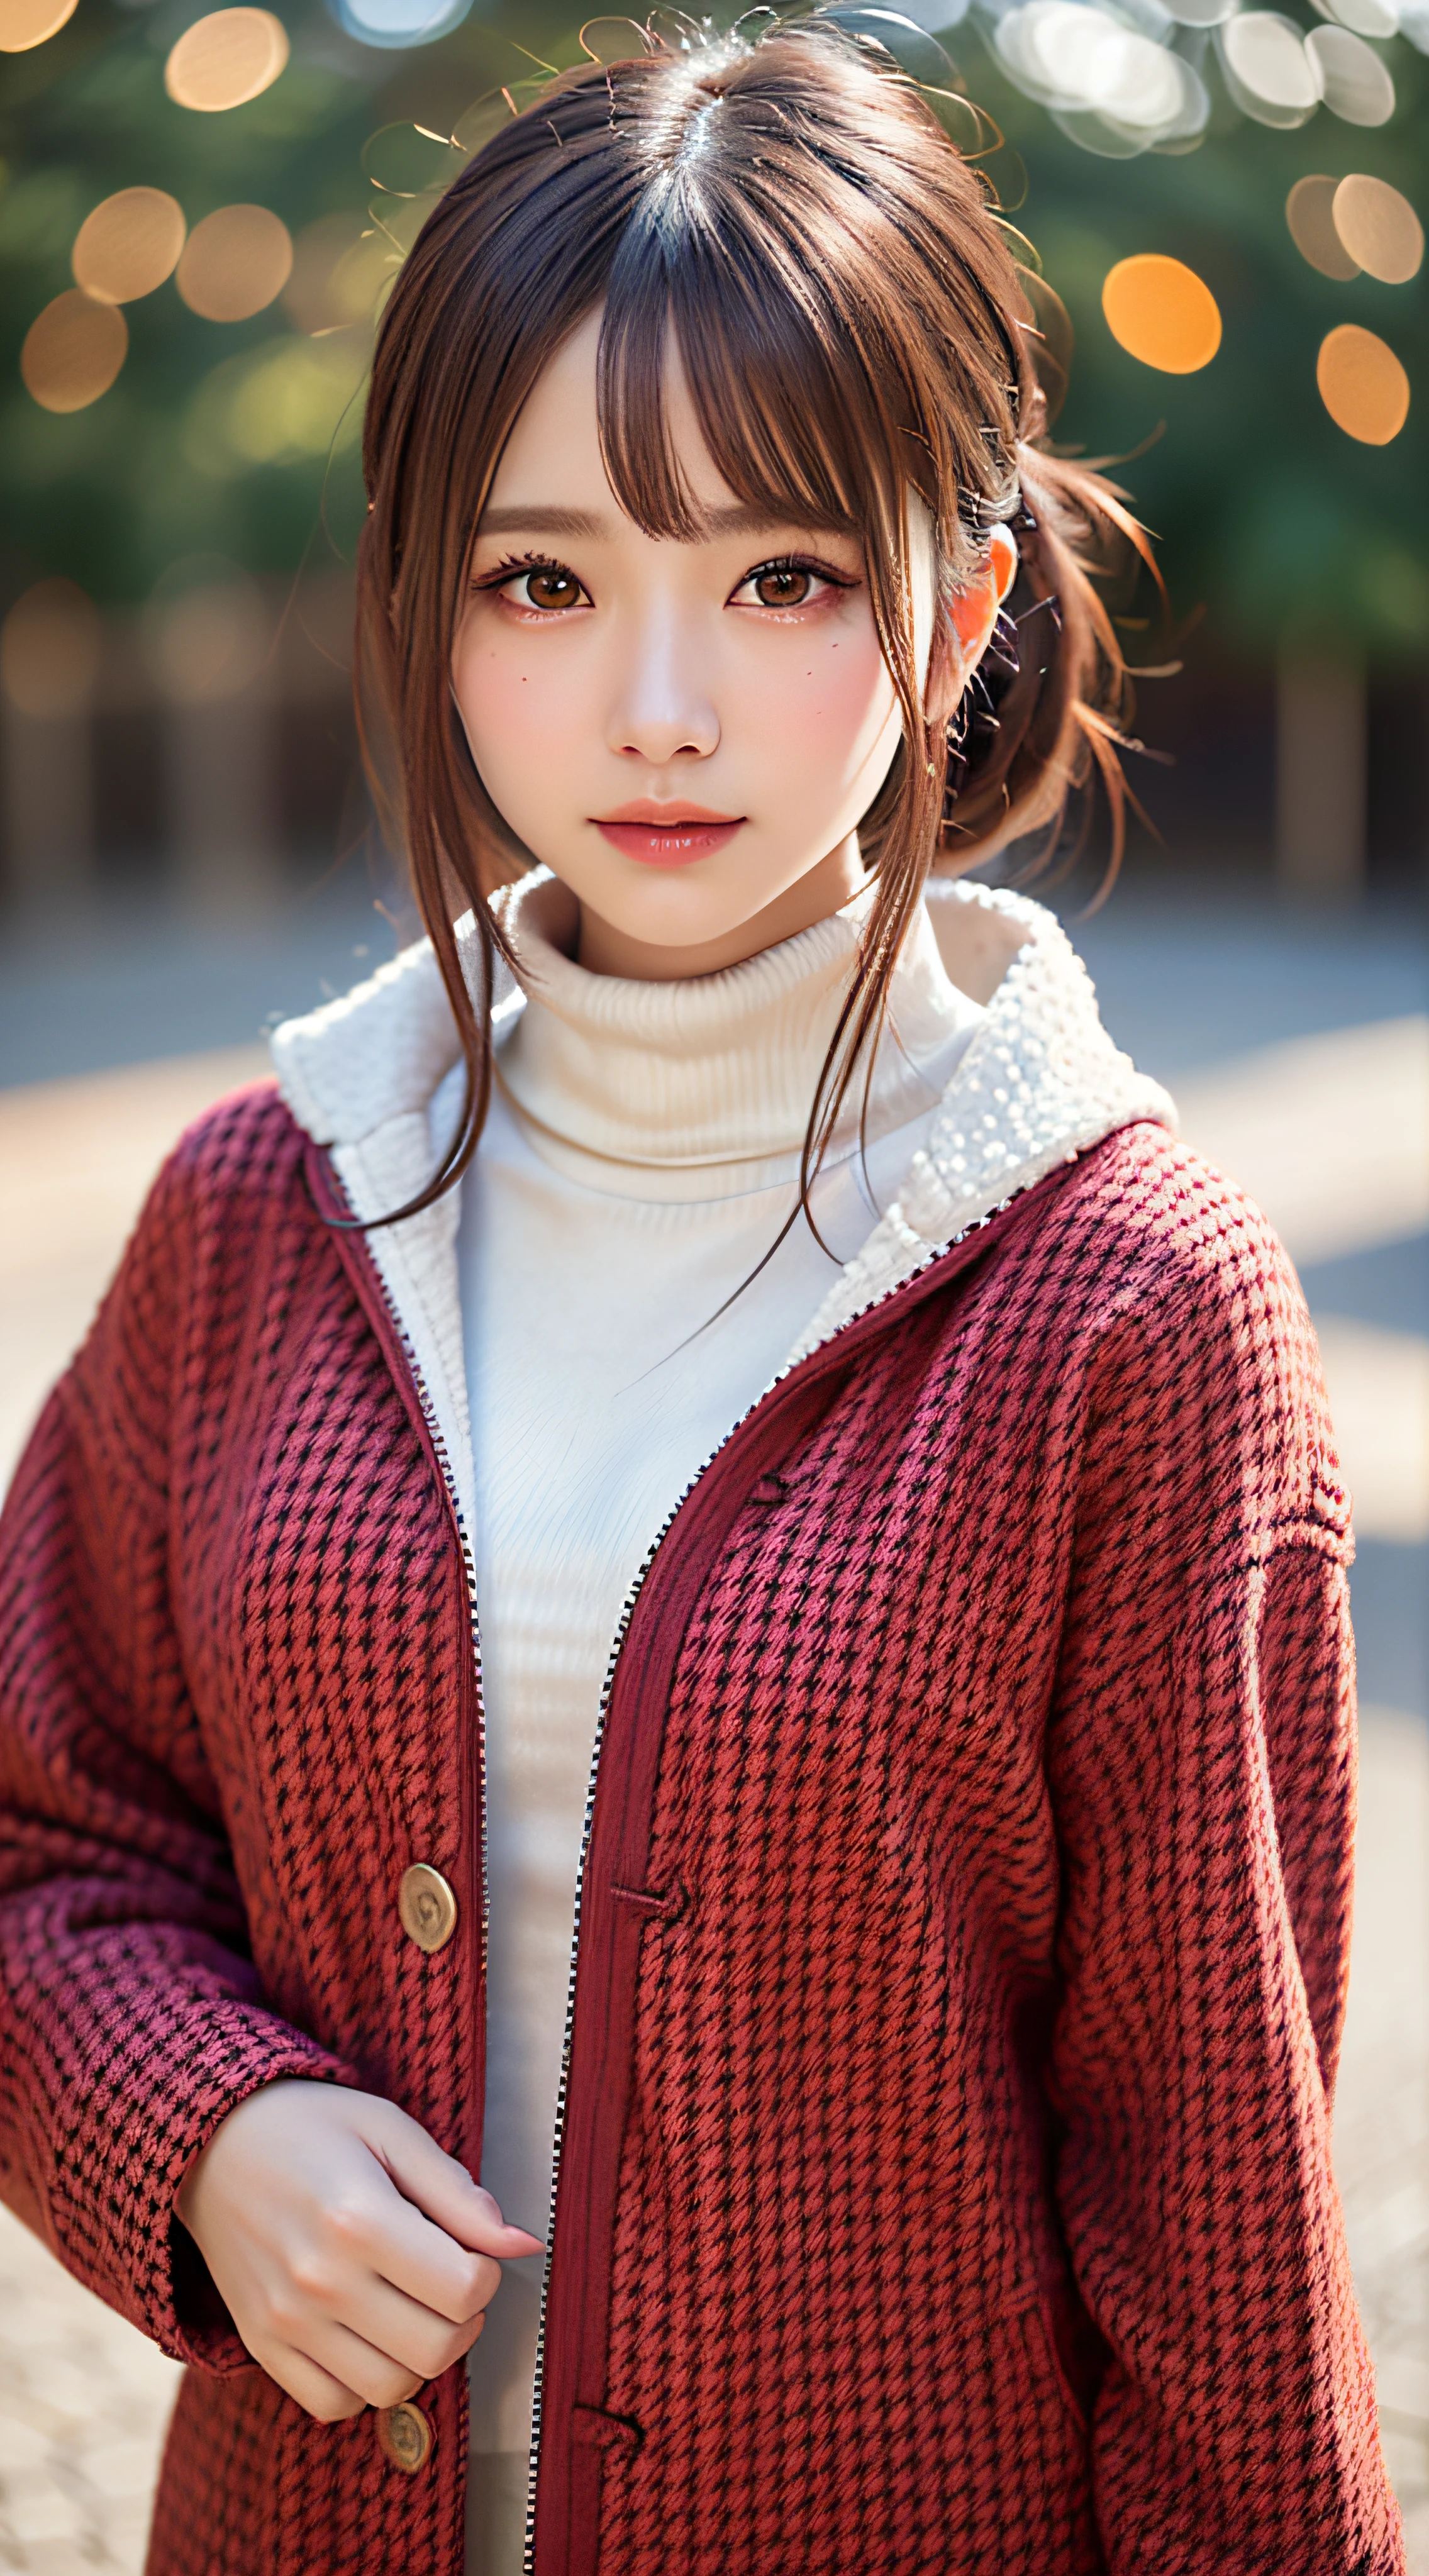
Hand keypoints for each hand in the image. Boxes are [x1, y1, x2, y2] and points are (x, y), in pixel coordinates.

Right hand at [177, 2080, 541, 2422]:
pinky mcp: (261, 2346)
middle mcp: (319, 2282)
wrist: (209, 2145)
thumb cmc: (311, 2127)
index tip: (471, 2248)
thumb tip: (523, 2245)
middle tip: (452, 2281)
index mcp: (358, 2219)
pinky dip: (365, 2384)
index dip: (487, 2272)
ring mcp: (285, 2323)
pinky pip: (333, 2404)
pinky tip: (369, 2335)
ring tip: (413, 2306)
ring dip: (421, 2356)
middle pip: (436, 2348)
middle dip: (466, 2319)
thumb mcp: (390, 2132)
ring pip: (391, 2388)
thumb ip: (458, 2194)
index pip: (464, 2290)